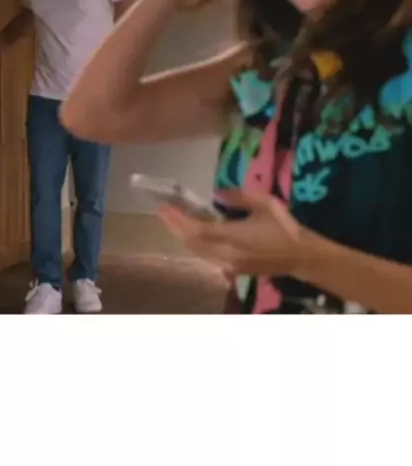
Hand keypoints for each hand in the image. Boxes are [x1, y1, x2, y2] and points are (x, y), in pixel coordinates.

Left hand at [158, 189, 307, 276]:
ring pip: (198, 253)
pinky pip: (207, 258)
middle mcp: (227, 254)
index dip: (178, 219)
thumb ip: (238, 198)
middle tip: (165, 211)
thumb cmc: (285, 226)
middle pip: (191, 244)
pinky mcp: (234, 270)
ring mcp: (229, 265)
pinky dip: (196, 246)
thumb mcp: (264, 203)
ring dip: (183, 237)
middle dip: (175, 228)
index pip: (197, 230)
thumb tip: (217, 195)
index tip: (165, 206)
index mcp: (234, 236)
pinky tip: (195, 235)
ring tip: (175, 220)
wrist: (301, 256)